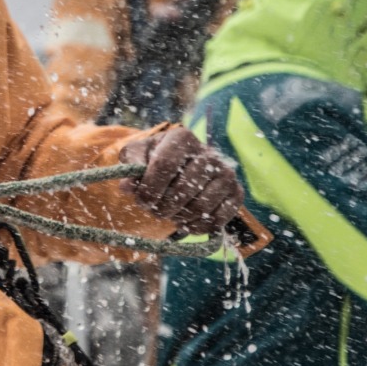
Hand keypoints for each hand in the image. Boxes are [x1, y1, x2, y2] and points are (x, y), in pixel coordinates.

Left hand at [119, 126, 241, 234]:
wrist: (182, 164)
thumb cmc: (155, 159)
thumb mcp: (137, 155)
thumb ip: (130, 166)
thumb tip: (129, 186)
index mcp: (182, 138)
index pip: (164, 166)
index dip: (149, 189)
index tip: (142, 201)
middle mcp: (209, 152)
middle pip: (183, 190)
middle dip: (162, 207)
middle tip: (154, 209)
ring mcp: (226, 173)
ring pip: (201, 207)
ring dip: (179, 218)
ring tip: (169, 213)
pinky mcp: (236, 193)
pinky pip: (218, 220)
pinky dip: (197, 227)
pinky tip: (185, 221)